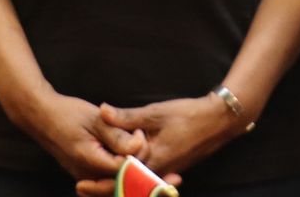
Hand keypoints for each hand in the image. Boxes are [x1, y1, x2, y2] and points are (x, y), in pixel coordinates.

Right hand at [8, 89, 141, 183]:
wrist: (42, 117)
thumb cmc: (68, 115)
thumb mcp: (96, 120)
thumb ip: (117, 136)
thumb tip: (137, 147)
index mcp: (90, 161)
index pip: (125, 168)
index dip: (137, 150)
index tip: (137, 130)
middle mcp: (87, 175)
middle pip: (122, 175)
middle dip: (134, 155)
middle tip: (134, 133)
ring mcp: (84, 175)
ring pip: (115, 175)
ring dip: (126, 157)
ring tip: (125, 135)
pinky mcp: (84, 172)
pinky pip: (106, 173)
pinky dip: (116, 159)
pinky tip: (116, 142)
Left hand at [76, 95, 246, 193]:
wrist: (220, 120)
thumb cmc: (189, 115)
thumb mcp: (155, 112)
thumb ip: (127, 116)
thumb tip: (102, 111)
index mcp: (152, 161)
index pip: (120, 180)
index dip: (98, 184)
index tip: (80, 185)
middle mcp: (158, 172)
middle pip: (127, 189)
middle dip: (104, 190)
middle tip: (82, 188)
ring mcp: (166, 172)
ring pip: (137, 187)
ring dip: (118, 186)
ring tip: (97, 185)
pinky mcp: (171, 168)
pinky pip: (147, 182)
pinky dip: (133, 181)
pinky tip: (125, 175)